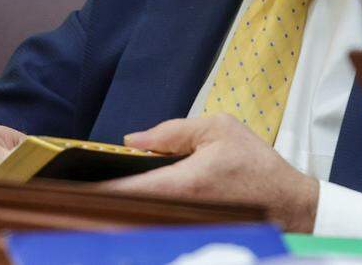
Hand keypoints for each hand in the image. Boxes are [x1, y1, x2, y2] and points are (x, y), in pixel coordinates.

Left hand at [102, 114, 318, 232]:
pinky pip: (157, 223)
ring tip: (106, 193)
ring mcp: (185, 225)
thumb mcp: (219, 129)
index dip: (98, 189)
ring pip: (140, 220)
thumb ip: (173, 131)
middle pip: (128, 210)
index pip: (128, 191)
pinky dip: (142, 213)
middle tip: (81, 188)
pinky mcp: (190, 232)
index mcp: (185, 182)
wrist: (288, 205)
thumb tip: (132, 140)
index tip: (74, 185)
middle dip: (106, 199)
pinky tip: (136, 202)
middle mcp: (181, 210)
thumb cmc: (258, 166)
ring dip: (123, 207)